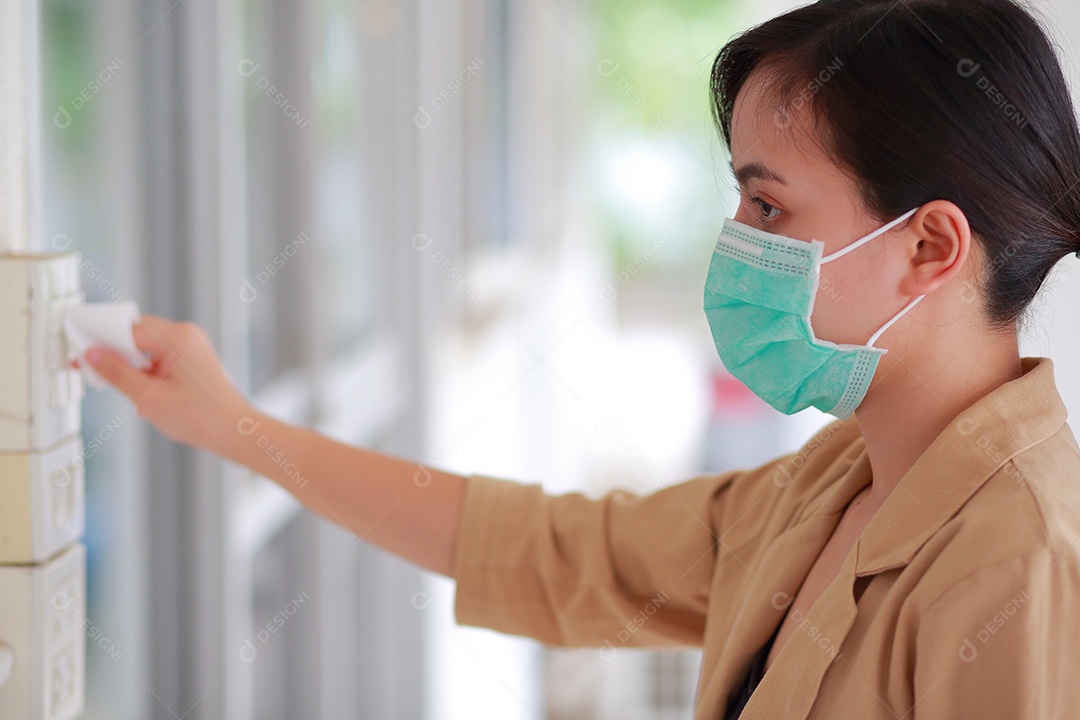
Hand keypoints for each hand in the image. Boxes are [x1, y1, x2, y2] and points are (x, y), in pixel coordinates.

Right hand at [80, 314, 251, 452]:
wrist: (234, 432)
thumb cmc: (202, 417)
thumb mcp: (148, 397)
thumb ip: (116, 373)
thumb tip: (92, 354)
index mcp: (178, 337)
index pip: (126, 329)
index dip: (101, 343)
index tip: (81, 355)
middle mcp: (186, 335)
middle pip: (136, 335)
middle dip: (114, 355)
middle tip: (95, 374)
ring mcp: (192, 346)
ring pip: (146, 348)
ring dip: (131, 368)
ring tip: (129, 394)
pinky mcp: (193, 359)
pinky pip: (159, 358)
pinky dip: (147, 374)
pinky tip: (145, 397)